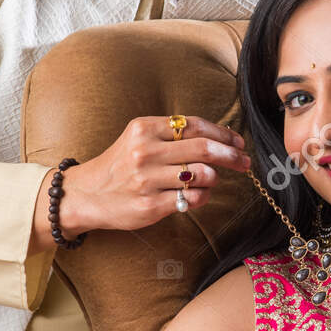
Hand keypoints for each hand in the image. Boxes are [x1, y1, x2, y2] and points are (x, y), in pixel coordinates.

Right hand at [58, 115, 250, 234]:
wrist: (85, 194)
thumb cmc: (120, 165)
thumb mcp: (139, 139)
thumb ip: (172, 135)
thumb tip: (219, 138)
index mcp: (144, 129)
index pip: (195, 125)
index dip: (223, 134)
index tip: (238, 142)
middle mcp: (145, 152)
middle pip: (204, 149)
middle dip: (232, 155)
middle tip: (245, 162)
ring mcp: (147, 180)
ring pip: (202, 175)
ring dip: (215, 179)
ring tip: (210, 181)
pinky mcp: (150, 205)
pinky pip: (192, 199)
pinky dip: (203, 196)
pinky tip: (197, 194)